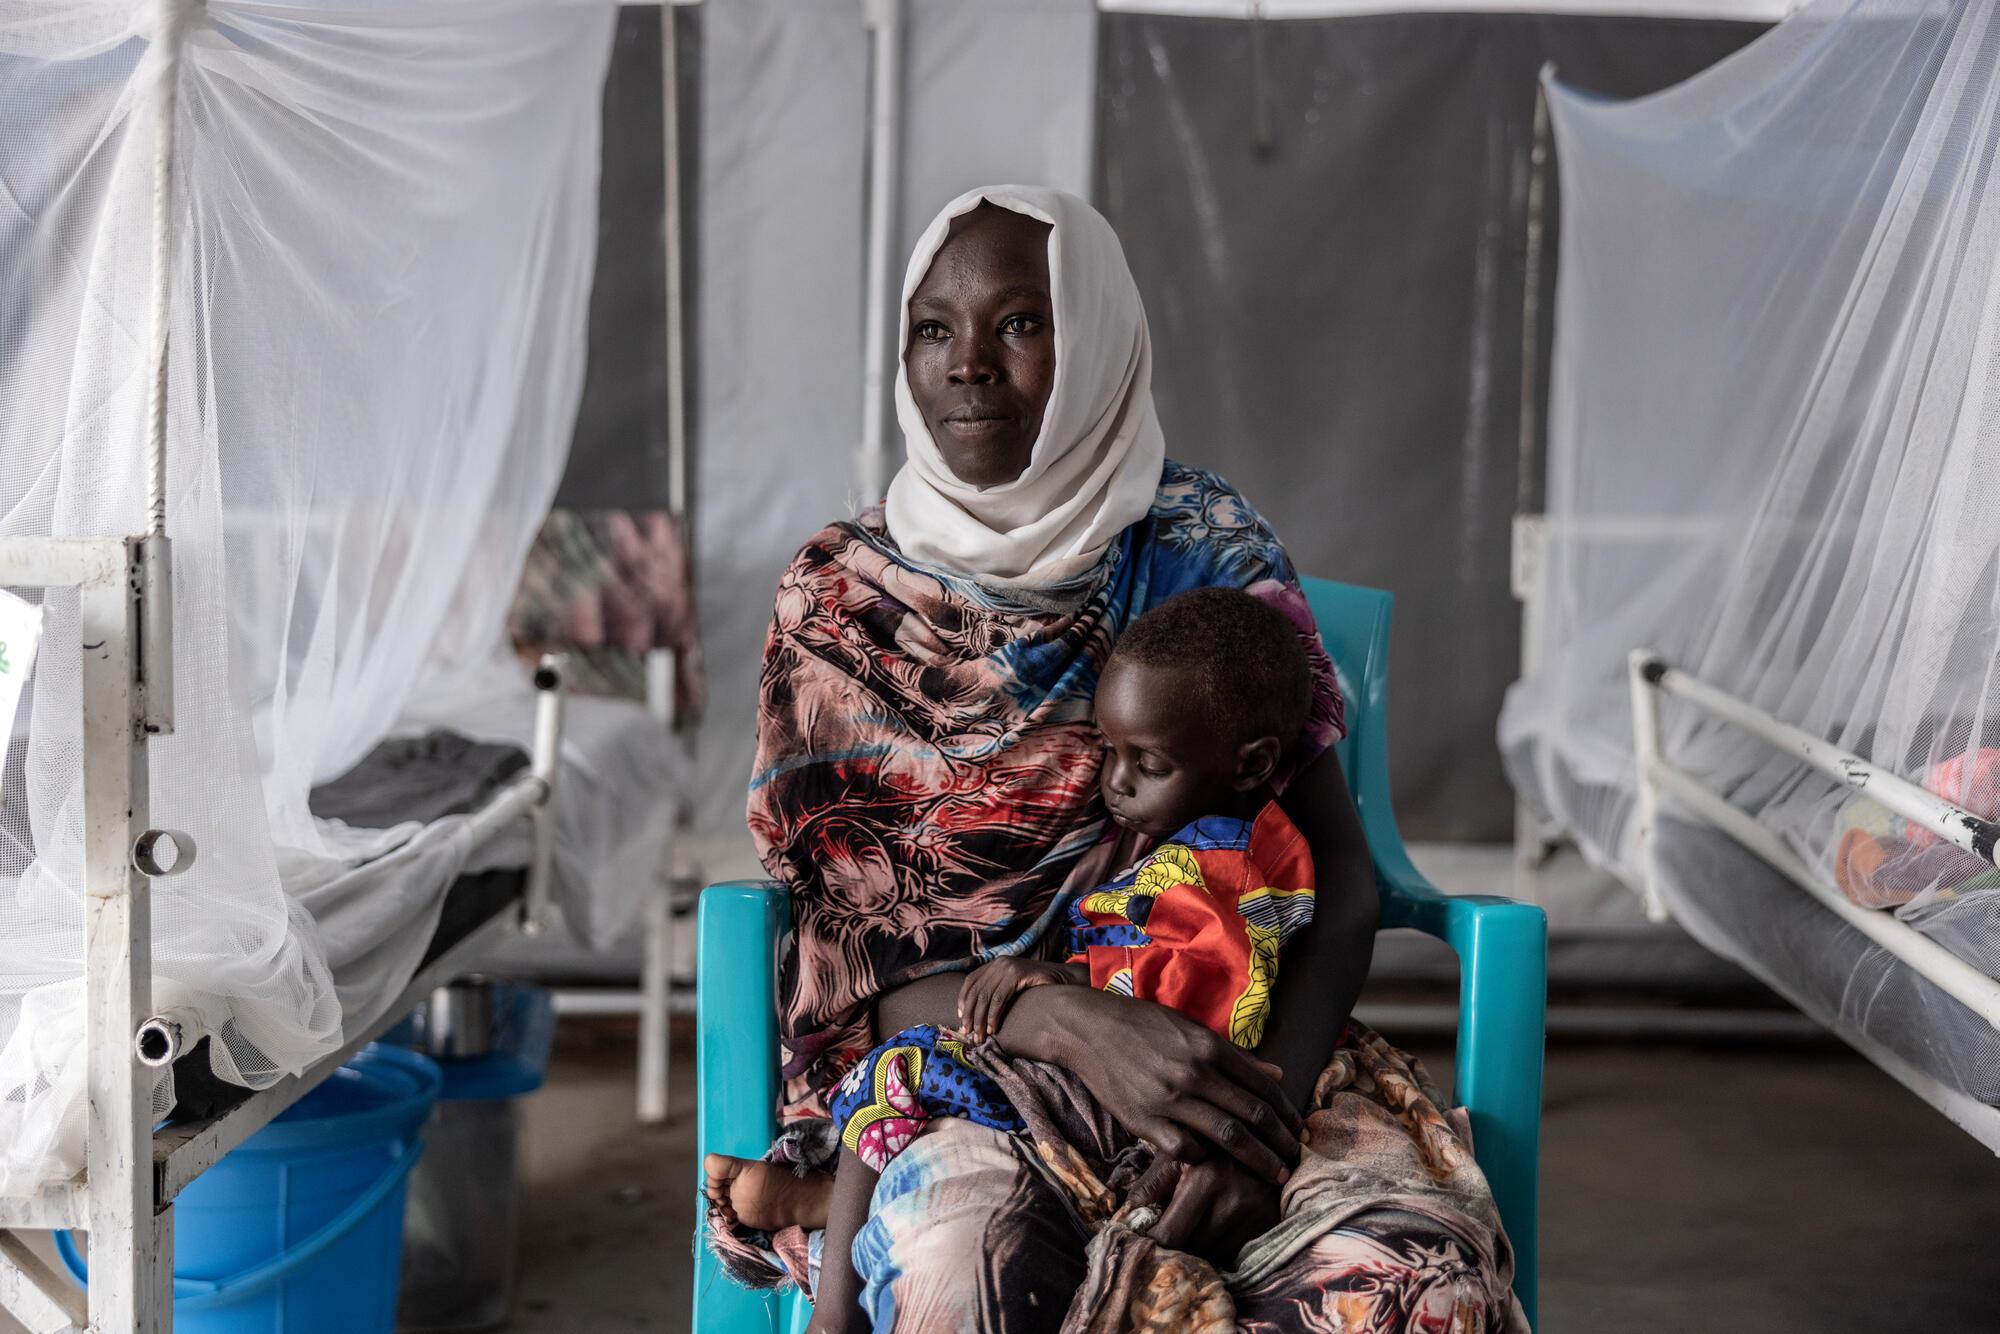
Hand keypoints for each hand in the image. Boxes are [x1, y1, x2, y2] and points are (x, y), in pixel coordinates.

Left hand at [957, 957, 1072, 1041]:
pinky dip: (993, 1015)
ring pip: (985, 996)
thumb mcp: (1013, 987)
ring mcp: (1008, 966)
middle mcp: (999, 962)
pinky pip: (999, 998)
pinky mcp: (1017, 974)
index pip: (970, 981)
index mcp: (995, 964)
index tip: (961, 1018)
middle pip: (975, 991)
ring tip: (980, 1036)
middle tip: (968, 1033)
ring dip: (980, 1019)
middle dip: (970, 1014)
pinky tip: (993, 1028)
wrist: (1063, 979)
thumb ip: (997, 991)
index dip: (963, 1000)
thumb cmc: (1038, 988)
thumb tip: (976, 1013)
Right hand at [1024, 986, 1302, 1183]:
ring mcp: (1168, 1099)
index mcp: (1208, 1046)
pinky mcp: (1143, 1120)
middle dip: (1280, 1142)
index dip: (1285, 1112)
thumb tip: (1278, 1074)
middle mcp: (1193, 1072)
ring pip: (1227, 1136)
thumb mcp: (1191, 1029)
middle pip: (1251, 1115)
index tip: (1299, 1130)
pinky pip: (1186, 1149)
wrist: (1087, 1028)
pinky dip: (1206, 1158)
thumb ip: (1235, 1055)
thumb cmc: (1142, 1025)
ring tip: (1272, 1172)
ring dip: (1256, 1158)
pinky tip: (1214, 1160)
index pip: (1261, 1086)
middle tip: (1296, 1159)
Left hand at [1129, 1155, 1280, 1263]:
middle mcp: (1234, 1199)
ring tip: (1191, 1226)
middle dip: (1175, 1246)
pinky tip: (1213, 1225)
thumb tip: (1126, 1211)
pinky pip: (1235, 1250)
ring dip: (1198, 1247)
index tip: (1145, 1239)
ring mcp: (1255, 1213)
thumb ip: (1153, 1182)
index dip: (1154, 1241)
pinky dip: (1220, 1245)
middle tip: (1164, 1235)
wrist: (1263, 1134)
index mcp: (1206, 1178)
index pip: (1171, 1235)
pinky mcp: (1268, 1221)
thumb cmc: (1209, 1141)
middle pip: (1192, 1249)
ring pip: (1213, 1253)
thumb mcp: (1179, 1152)